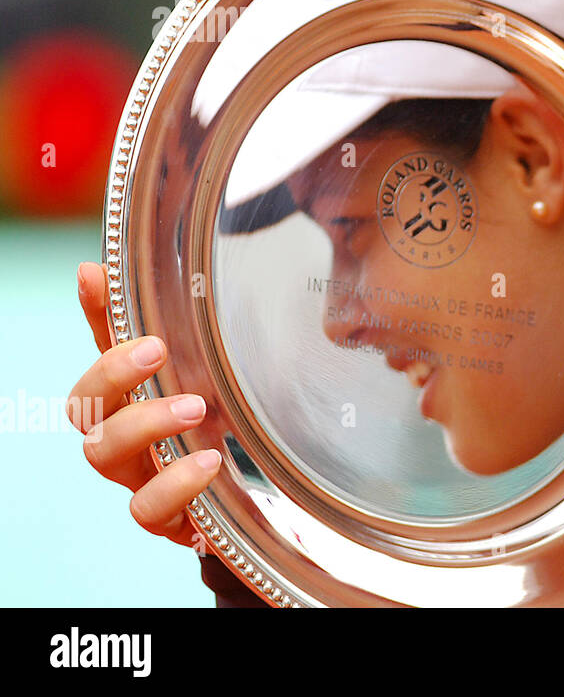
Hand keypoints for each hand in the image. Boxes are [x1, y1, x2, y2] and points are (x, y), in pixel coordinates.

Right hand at [68, 261, 219, 547]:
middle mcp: (125, 432)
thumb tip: (149, 268)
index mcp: (136, 393)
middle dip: (111, 374)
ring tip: (196, 407)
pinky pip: (146, 508)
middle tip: (156, 351)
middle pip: (83, 405)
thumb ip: (186, 327)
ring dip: (144, 424)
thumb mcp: (219, 373)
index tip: (96, 276)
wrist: (260, 496)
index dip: (93, 311)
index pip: (100, 346)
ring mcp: (139, 474)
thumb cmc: (226, 425)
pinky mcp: (164, 517)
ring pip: (102, 453)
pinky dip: (173, 484)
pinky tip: (208, 462)